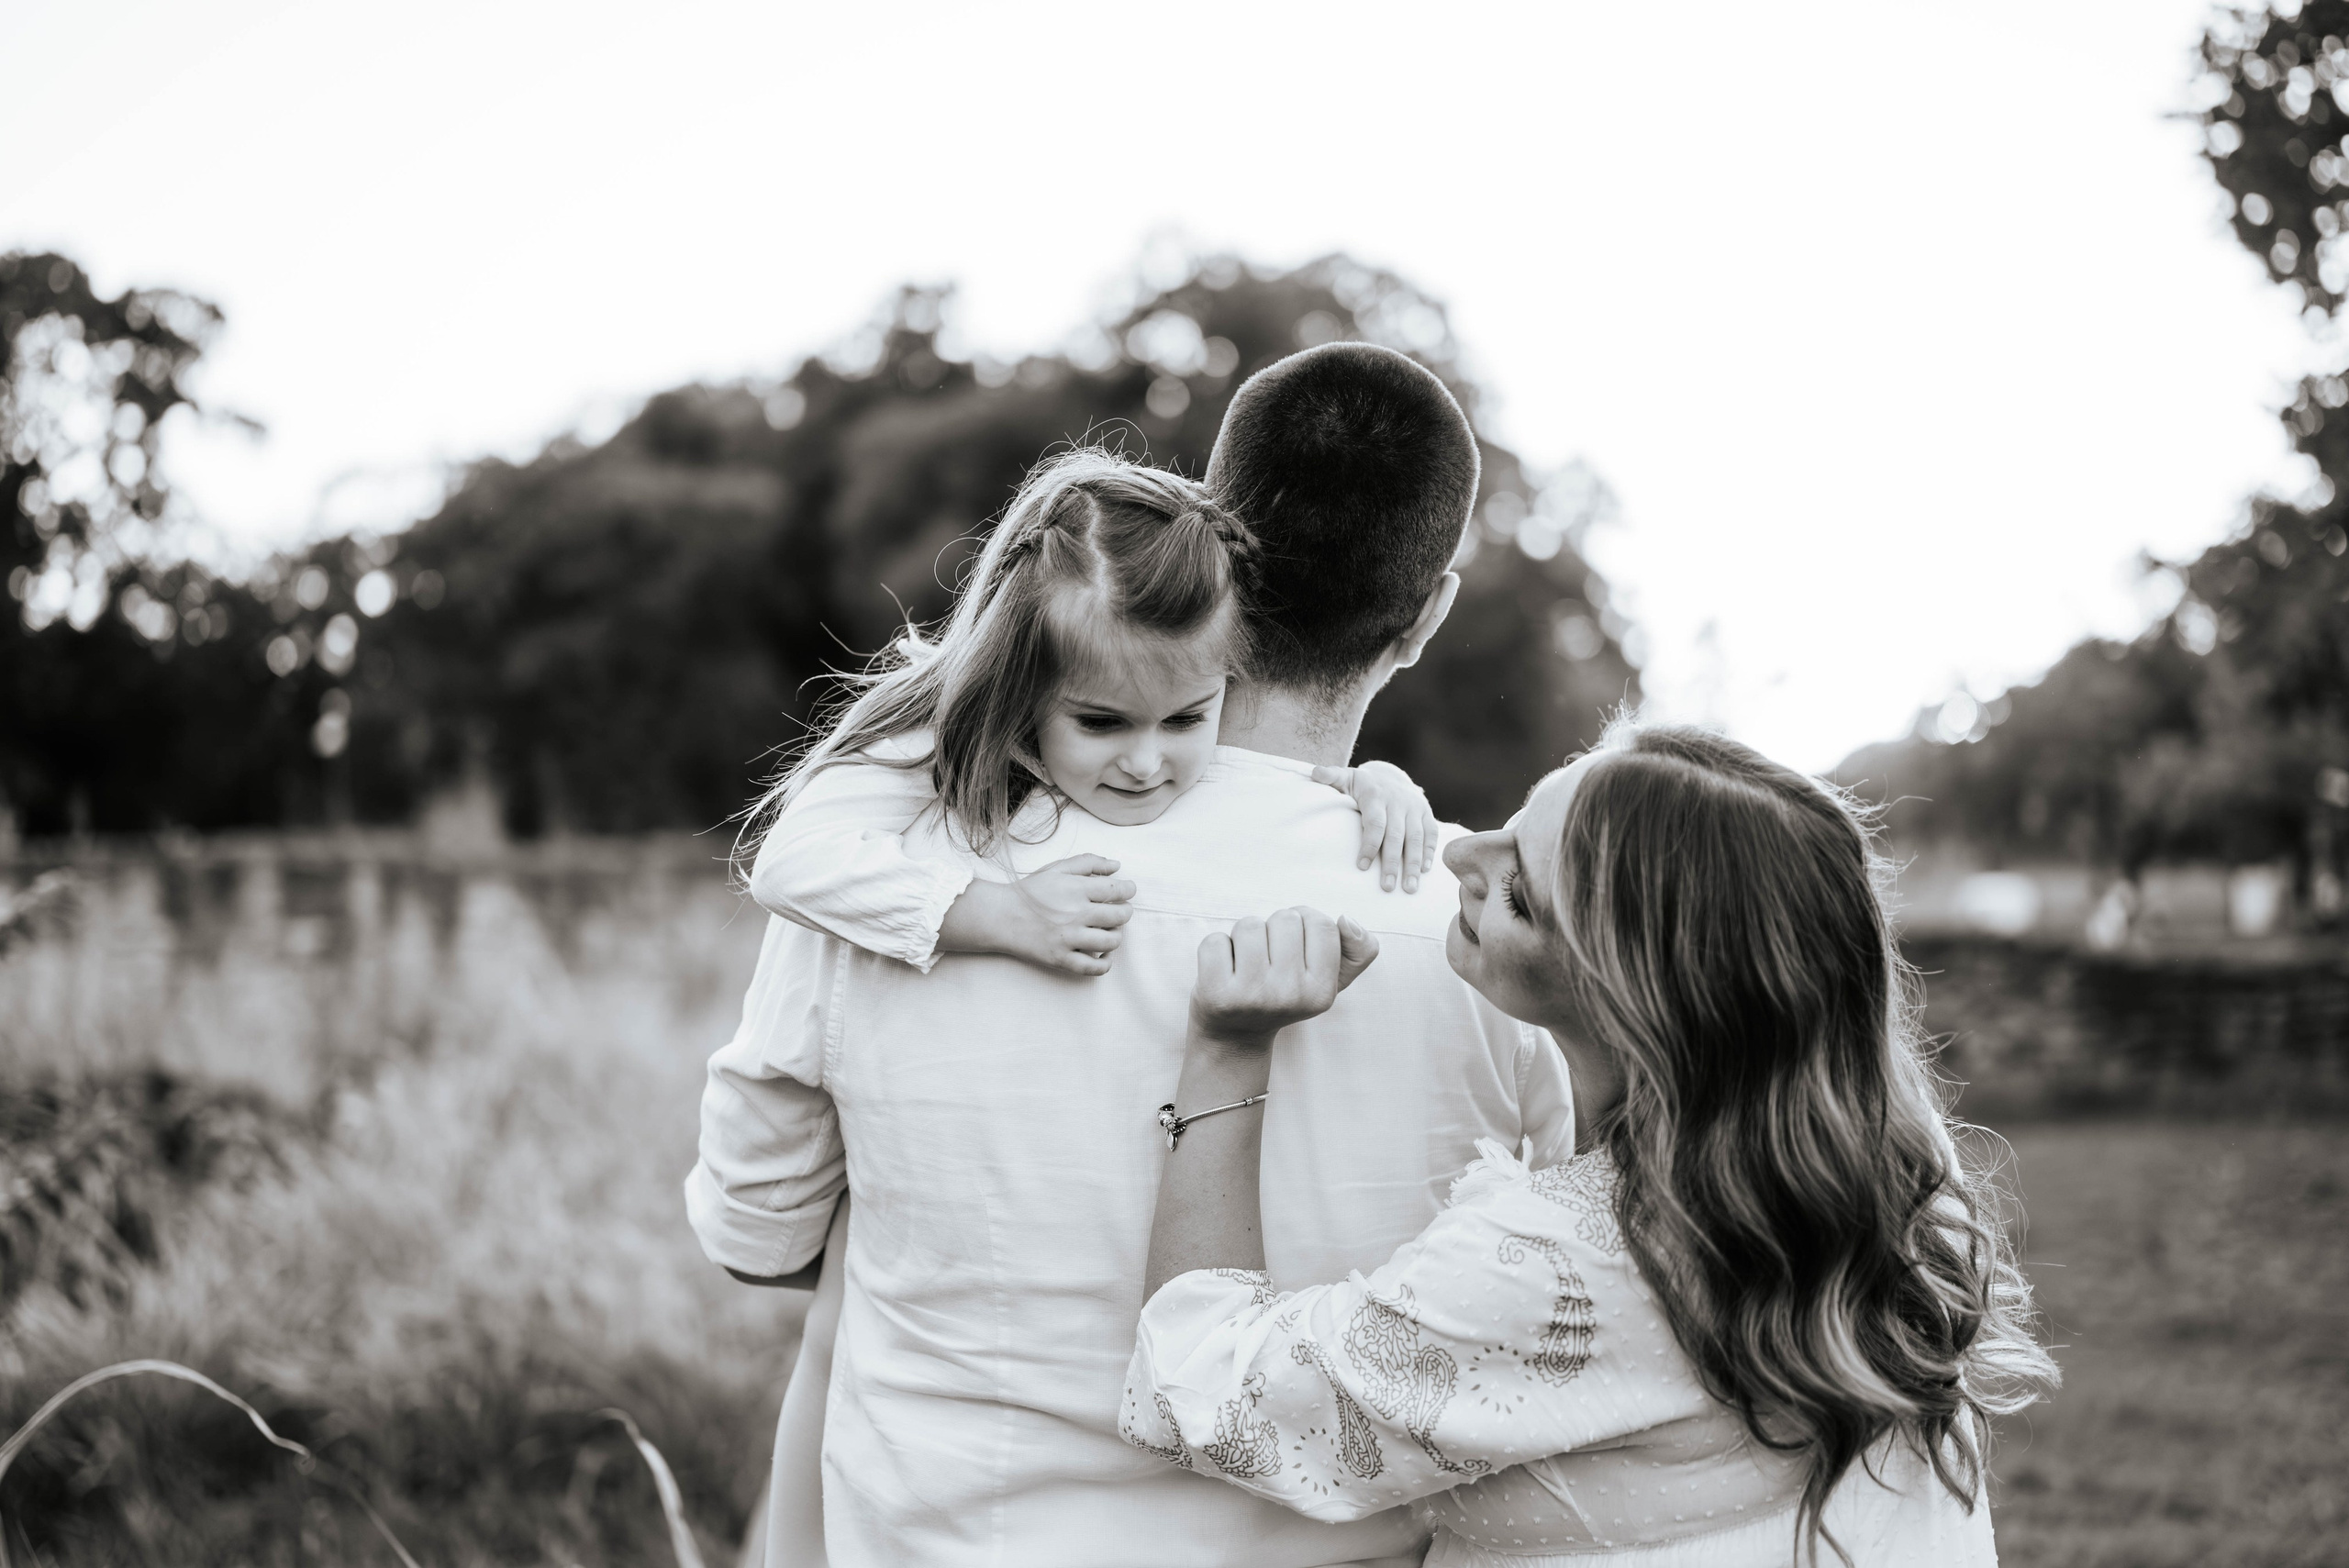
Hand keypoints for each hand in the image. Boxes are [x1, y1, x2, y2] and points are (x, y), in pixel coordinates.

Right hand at [999, 854, 1134, 975]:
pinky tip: (1104, 953)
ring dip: (1117, 935)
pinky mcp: (1061, 959)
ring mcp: (1069, 938)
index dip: (1128, 889)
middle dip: (1125, 911)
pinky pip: (1095, 967)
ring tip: (1109, 930)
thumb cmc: (1030, 891)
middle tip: (1119, 910)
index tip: (1127, 890)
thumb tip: (1117, 865)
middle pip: (1120, 915)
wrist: (1000, 916)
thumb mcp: (1057, 868)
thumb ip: (1088, 862)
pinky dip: (1106, 963)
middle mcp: (1076, 914)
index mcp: (1076, 889)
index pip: (1117, 889)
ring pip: (1112, 941)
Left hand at [1190, 907, 1380, 1046]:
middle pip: (1285, 918)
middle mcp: (1290, 996)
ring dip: (1244, 937)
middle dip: (1273, 929)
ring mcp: (1252, 996)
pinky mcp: (1216, 994)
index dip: (1304, 924)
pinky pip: (1215, 940)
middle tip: (1267, 961)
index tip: (1294, 949)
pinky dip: (1217, 949)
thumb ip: (1358, 950)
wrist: (1235, 1037)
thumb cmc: (1284, 996)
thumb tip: (1346, 919)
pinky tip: (1224, 972)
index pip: (1322, 923)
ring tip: (1246, 964)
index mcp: (1322, 993)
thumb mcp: (1329, 980)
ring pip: (1250, 924)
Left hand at [1311, 761, 1436, 892]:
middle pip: (1397, 836)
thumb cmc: (1362, 785)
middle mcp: (1398, 801)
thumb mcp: (1345, 777)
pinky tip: (1424, 871)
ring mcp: (1415, 808)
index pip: (1375, 823)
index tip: (1362, 867)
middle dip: (1392, 863)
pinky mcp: (1427, 813)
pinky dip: (1430, 853)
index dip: (1369, 845)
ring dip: (1413, 864)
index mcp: (1376, 795)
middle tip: (1387, 887)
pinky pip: (1431, 834)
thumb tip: (1315, 773)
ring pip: (1416, 838)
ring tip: (1409, 888)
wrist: (1390, 776)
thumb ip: (1331, 776)